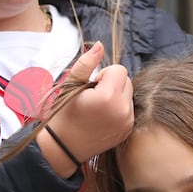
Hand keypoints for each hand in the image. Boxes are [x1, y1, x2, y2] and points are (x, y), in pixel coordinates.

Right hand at [44, 41, 133, 161]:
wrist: (64, 146)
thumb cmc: (64, 114)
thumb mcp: (71, 85)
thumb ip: (86, 63)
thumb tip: (99, 45)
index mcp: (108, 97)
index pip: (119, 70)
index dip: (103, 75)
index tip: (90, 87)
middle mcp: (122, 110)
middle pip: (126, 81)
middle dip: (112, 84)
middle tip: (93, 97)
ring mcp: (127, 122)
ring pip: (129, 95)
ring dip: (116, 96)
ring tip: (98, 108)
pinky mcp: (127, 130)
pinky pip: (129, 110)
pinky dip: (119, 109)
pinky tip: (103, 118)